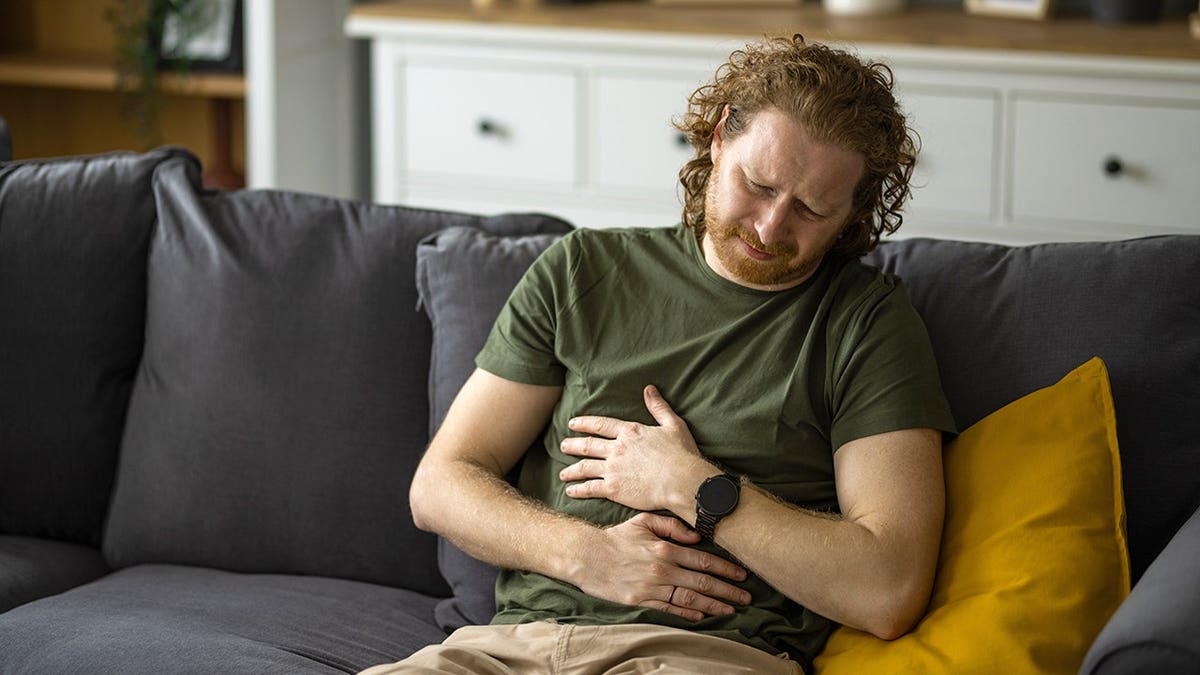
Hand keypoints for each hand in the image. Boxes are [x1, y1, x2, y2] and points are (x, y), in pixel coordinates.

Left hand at [559, 385, 714, 514]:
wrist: (682, 481)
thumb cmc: (681, 454)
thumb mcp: (673, 425)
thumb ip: (658, 407)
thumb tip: (649, 389)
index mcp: (630, 432)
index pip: (600, 425)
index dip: (584, 423)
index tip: (572, 423)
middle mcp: (617, 448)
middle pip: (588, 445)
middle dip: (572, 445)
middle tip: (562, 446)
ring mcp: (613, 468)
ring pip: (585, 467)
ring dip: (571, 470)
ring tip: (562, 474)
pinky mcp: (613, 489)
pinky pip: (590, 487)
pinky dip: (578, 489)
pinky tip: (570, 491)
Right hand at [573, 512, 750, 621]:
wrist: (587, 556)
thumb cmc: (616, 537)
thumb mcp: (644, 521)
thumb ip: (672, 527)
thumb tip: (696, 537)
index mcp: (665, 548)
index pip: (704, 560)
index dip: (726, 568)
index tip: (743, 574)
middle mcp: (662, 569)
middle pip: (703, 582)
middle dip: (728, 590)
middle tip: (746, 596)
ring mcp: (652, 587)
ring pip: (690, 598)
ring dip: (713, 604)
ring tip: (731, 609)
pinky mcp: (641, 601)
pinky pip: (670, 608)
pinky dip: (688, 612)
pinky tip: (702, 615)